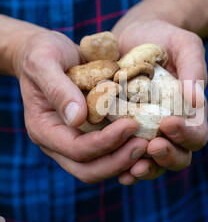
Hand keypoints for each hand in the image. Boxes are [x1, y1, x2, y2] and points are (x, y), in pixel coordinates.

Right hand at [2, 16, 147, 182]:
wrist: (46, 51)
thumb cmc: (43, 52)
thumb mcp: (45, 61)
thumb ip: (58, 89)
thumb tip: (78, 118)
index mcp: (43, 130)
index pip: (77, 150)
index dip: (105, 143)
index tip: (131, 125)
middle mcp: (57, 144)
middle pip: (89, 170)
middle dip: (118, 161)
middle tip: (145, 145)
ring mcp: (73, 143)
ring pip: (100, 167)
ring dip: (125, 162)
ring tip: (150, 145)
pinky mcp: (89, 136)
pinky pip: (109, 154)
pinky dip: (126, 151)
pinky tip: (147, 140)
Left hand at [113, 18, 207, 184]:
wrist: (133, 35)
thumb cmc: (164, 38)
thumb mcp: (184, 44)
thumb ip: (194, 68)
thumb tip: (198, 100)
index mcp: (191, 113)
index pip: (197, 135)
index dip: (186, 135)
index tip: (168, 123)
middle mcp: (171, 128)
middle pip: (178, 157)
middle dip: (167, 156)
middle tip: (152, 147)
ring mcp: (147, 133)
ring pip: (153, 163)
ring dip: (145, 168)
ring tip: (131, 169)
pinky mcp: (124, 132)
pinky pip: (127, 157)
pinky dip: (123, 166)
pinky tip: (115, 170)